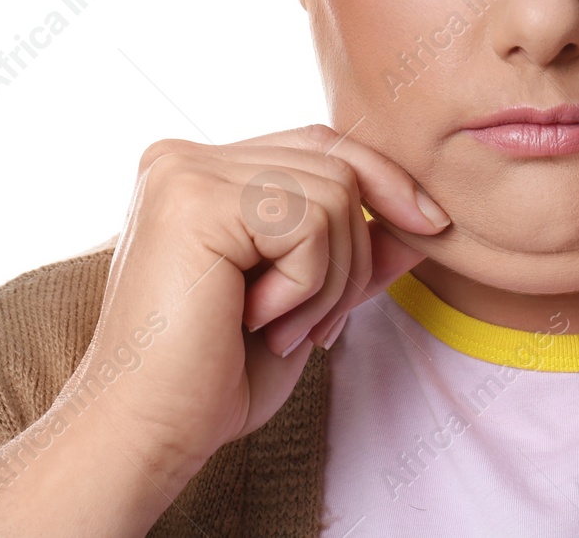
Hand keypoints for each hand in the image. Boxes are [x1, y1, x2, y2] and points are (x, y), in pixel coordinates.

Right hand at [69, 126, 448, 480]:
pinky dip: (306, 285)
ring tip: (278, 329)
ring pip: (333, 193)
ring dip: (329, 281)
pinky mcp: (194, 197)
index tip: (431, 227)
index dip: (383, 181)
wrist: (147, 432)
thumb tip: (425, 218)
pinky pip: (310, 222)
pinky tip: (256, 320)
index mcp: (202, 173)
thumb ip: (353, 252)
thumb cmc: (213, 379)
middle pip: (335, 162)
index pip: (319, 145)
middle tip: (313, 328)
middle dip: (352, 255)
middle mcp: (185, 158)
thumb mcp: (305, 304)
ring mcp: (185, 172)